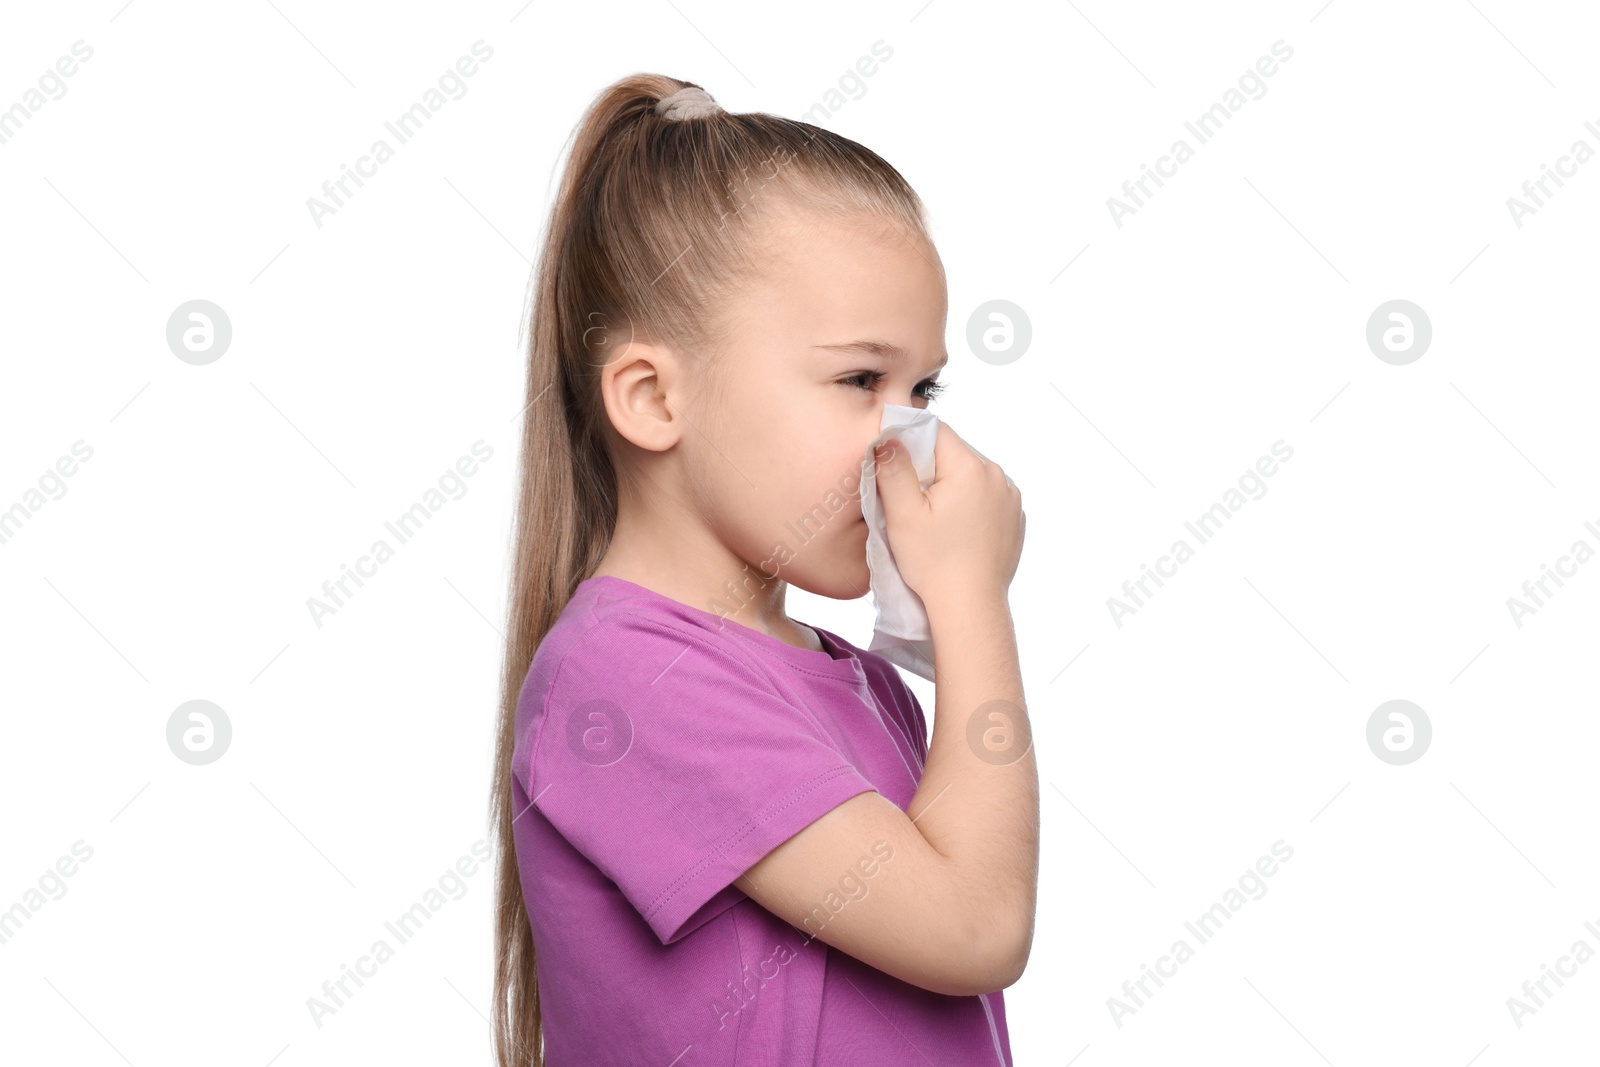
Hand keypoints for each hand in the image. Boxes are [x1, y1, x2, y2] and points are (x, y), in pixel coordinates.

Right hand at [871, 421, 1023, 611]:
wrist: (970, 606)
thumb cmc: (934, 563)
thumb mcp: (903, 514)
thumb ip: (894, 469)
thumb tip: (889, 437)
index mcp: (970, 467)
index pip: (936, 432)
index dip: (912, 445)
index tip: (898, 470)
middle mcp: (998, 476)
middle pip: (955, 454)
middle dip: (932, 470)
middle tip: (914, 503)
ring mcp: (1010, 498)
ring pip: (971, 476)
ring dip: (952, 488)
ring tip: (937, 522)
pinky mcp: (1014, 519)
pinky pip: (987, 498)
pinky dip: (970, 506)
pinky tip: (957, 532)